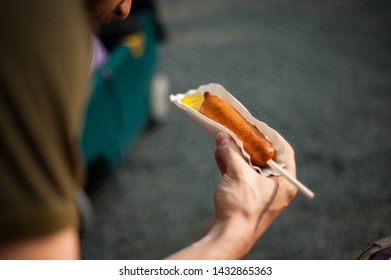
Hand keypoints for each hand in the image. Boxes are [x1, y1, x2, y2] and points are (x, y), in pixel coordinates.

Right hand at [206, 132, 296, 256]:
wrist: (227, 236)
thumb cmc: (241, 206)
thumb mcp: (238, 173)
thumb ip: (232, 152)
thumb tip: (223, 136)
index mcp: (284, 182)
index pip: (284, 151)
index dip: (270, 136)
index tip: (256, 126)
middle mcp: (275, 188)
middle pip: (264, 158)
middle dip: (248, 143)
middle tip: (238, 130)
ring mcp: (259, 193)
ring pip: (249, 166)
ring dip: (236, 153)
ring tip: (223, 139)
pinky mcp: (245, 198)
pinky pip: (239, 176)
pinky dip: (230, 164)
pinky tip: (219, 153)